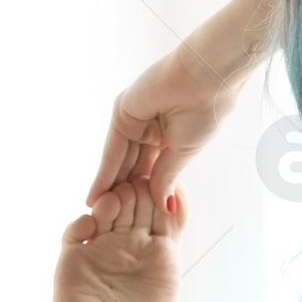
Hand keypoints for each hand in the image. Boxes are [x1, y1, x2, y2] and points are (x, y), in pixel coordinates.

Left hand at [87, 45, 246, 209]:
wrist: (206, 81)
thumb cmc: (205, 113)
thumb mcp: (183, 154)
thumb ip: (166, 178)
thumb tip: (164, 205)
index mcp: (168, 137)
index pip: (150, 169)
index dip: (141, 193)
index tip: (134, 220)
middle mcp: (149, 129)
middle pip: (131, 167)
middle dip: (121, 192)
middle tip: (109, 221)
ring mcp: (134, 121)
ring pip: (119, 161)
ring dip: (109, 187)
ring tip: (99, 215)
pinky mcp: (122, 113)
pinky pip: (111, 150)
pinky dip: (103, 173)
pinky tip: (96, 194)